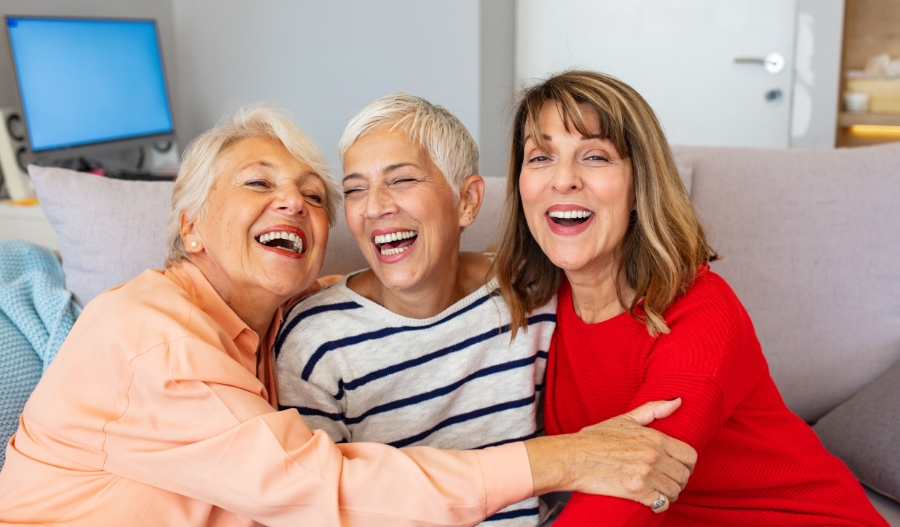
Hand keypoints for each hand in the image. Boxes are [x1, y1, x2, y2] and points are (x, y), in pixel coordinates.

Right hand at [524, 399, 696, 512]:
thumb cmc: (594, 438)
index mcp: (654, 437)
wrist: (571, 457)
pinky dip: (658, 505)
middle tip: (666, 481)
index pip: (689, 456)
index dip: (686, 464)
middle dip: (677, 480)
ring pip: (674, 491)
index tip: (678, 467)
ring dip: (668, 494)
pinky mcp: (636, 491)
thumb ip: (653, 410)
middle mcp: (653, 455)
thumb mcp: (625, 419)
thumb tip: (678, 400)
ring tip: (658, 491)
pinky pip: (661, 503)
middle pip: (683, 476)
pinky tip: (650, 501)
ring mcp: (646, 474)